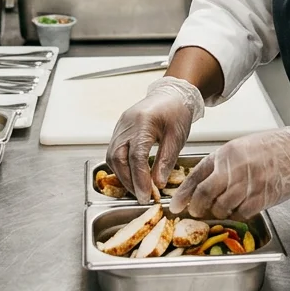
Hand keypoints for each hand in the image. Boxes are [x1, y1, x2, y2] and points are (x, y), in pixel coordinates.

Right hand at [107, 77, 204, 200]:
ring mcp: (120, 127)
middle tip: (141, 196)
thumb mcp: (177, 138)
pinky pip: (114, 152)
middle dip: (128, 181)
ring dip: (123, 176)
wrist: (171, 94)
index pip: (136, 156)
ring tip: (137, 189)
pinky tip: (131, 176)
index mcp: (143, 123)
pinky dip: (121, 167)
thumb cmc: (176, 113)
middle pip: (118, 158)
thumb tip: (157, 184)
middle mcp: (126, 124)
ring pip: (112, 157)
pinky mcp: (119, 130)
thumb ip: (166, 161)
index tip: (146, 195)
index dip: (139, 179)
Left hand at [170, 120, 289, 219]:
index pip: (197, 175)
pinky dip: (237, 214)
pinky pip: (241, 213)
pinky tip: (240, 209)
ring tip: (222, 209)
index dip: (183, 193)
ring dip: (218, 212)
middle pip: (205, 193)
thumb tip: (202, 183)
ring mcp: (249, 184)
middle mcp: (235, 168)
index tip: (176, 205)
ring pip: (222, 207)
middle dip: (197, 207)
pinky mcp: (262, 197)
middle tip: (195, 212)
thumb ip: (222, 163)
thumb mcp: (241, 147)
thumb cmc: (271, 149)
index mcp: (226, 154)